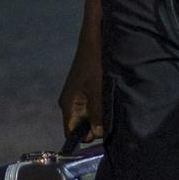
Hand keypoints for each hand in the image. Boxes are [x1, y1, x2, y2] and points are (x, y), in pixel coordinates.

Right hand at [58, 29, 104, 143]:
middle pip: (80, 126)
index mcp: (67, 105)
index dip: (85, 137)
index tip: (101, 136)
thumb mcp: (97, 91)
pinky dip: (100, 109)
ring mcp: (77, 97)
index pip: (71, 132)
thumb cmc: (94, 64)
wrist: (94, 41)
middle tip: (109, 120)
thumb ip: (96, 114)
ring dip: (99, 117)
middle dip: (94, 127)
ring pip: (88, 117)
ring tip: (110, 108)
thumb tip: (98, 134)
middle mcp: (70, 103)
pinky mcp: (85, 92)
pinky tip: (109, 101)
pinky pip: (91, 108)